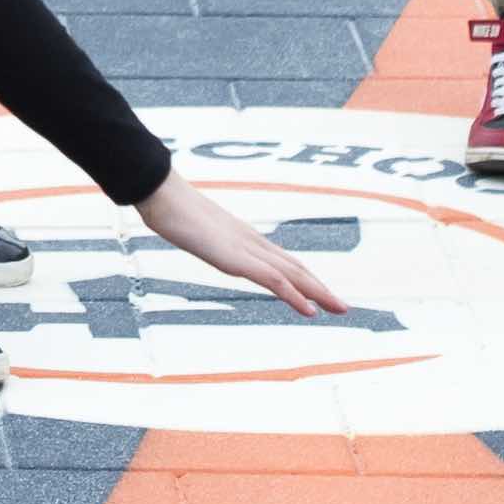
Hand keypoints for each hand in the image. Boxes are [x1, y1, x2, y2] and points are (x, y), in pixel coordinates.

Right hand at [134, 172, 345, 318]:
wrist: (161, 192)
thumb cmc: (168, 205)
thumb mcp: (188, 226)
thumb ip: (198, 231)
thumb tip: (193, 232)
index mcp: (241, 237)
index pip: (280, 259)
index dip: (302, 276)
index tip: (318, 291)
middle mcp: (250, 242)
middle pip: (294, 267)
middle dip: (319, 287)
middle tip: (342, 306)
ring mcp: (245, 250)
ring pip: (292, 273)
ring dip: (318, 293)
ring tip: (340, 308)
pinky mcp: (237, 259)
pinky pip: (274, 280)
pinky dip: (296, 296)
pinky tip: (311, 310)